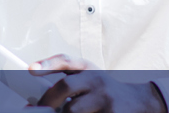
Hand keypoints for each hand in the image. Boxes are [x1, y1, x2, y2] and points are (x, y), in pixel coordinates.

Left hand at [29, 54, 167, 112]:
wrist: (137, 101)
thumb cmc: (104, 90)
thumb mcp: (89, 77)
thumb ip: (67, 79)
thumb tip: (37, 93)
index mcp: (89, 68)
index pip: (67, 61)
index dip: (48, 64)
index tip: (31, 69)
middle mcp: (97, 80)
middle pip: (66, 87)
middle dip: (48, 100)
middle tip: (38, 108)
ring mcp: (104, 99)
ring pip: (72, 110)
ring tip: (61, 112)